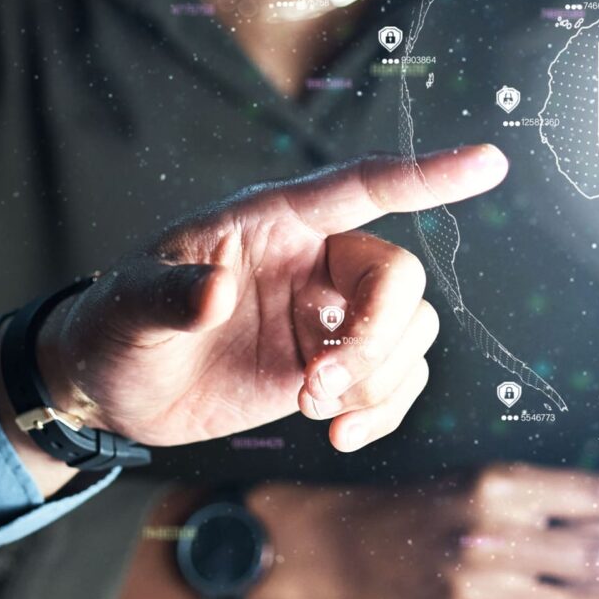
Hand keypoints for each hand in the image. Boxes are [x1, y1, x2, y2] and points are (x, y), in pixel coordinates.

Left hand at [39, 146, 505, 453]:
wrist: (112, 390)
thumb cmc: (115, 326)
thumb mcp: (128, 307)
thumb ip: (171, 297)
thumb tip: (215, 293)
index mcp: (270, 220)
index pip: (360, 186)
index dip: (425, 175)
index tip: (486, 164)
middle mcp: (310, 259)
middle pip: (398, 275)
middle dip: (376, 337)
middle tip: (317, 387)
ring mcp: (325, 315)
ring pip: (408, 331)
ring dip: (377, 380)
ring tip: (314, 410)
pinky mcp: (330, 366)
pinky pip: (395, 377)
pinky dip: (382, 409)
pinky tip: (340, 434)